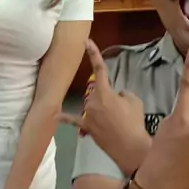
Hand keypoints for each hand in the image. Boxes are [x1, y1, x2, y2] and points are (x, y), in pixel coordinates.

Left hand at [60, 39, 150, 174]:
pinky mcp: (85, 127)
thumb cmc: (134, 122)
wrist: (131, 147)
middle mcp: (91, 101)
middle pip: (95, 91)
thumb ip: (122, 93)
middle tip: (120, 109)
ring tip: (115, 121)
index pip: (99, 69)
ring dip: (99, 108)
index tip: (86, 42)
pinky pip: (73, 120)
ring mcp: (86, 115)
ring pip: (90, 104)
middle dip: (106, 95)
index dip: (94, 54)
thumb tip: (116, 96)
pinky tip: (55, 115)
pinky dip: (64, 117)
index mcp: (104, 92)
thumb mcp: (134, 100)